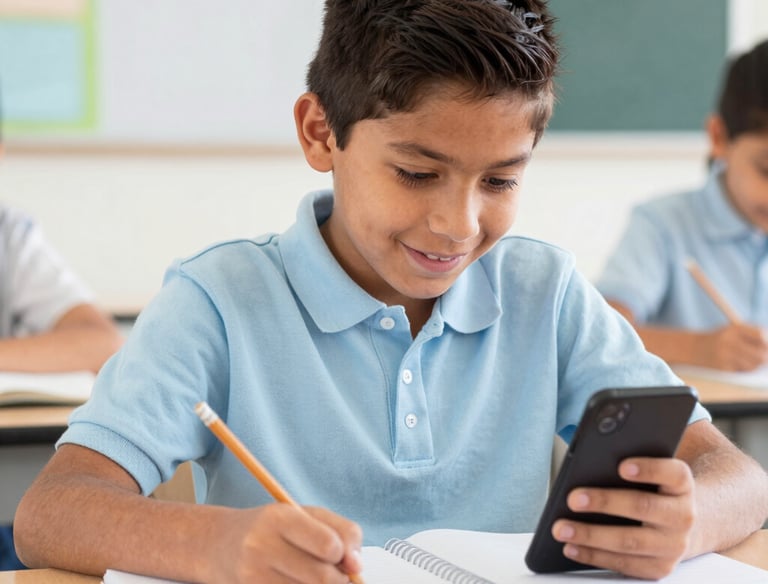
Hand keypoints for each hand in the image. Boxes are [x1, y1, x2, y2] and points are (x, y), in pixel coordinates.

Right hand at [210, 503, 362, 583]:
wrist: (217, 544)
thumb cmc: (271, 528)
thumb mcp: (304, 515)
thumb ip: (340, 530)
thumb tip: (357, 565)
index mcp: (280, 517)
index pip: (329, 545)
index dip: (344, 555)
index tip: (340, 555)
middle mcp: (261, 546)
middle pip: (323, 578)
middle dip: (337, 579)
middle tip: (333, 574)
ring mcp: (252, 576)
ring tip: (310, 576)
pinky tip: (296, 583)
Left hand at [551, 457, 694, 579]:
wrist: (679, 523)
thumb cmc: (652, 488)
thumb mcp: (649, 471)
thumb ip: (629, 461)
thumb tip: (592, 458)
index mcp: (682, 485)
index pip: (675, 474)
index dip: (650, 469)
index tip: (621, 466)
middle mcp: (683, 516)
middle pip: (644, 506)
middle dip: (605, 502)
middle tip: (572, 498)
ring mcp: (673, 545)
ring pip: (630, 541)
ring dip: (591, 535)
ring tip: (561, 528)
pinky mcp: (659, 567)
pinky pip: (624, 564)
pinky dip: (594, 556)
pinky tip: (571, 547)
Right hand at [697, 323, 767, 370]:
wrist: (692, 348)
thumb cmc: (719, 340)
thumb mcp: (733, 331)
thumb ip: (753, 336)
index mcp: (734, 329)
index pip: (761, 336)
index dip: (767, 343)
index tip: (766, 347)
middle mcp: (728, 341)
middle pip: (760, 354)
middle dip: (765, 358)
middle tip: (764, 360)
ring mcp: (724, 355)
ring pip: (752, 365)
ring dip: (755, 365)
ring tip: (749, 362)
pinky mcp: (721, 368)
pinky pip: (742, 372)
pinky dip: (744, 370)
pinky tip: (737, 365)